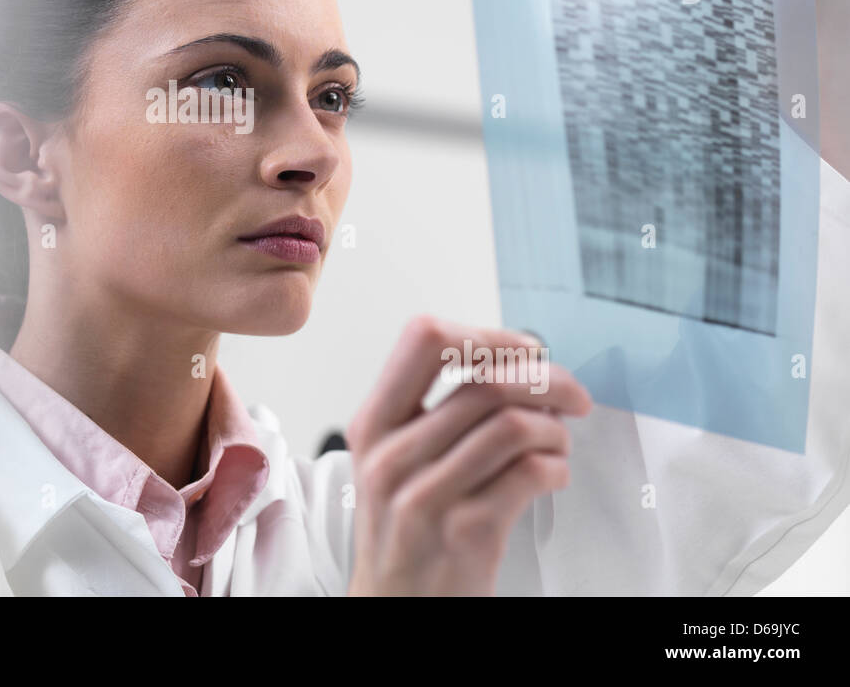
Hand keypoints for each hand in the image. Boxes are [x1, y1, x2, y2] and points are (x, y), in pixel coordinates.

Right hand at [344, 315, 592, 596]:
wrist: (394, 609)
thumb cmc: (405, 532)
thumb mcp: (395, 463)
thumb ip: (435, 413)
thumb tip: (517, 365)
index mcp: (374, 424)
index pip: (425, 339)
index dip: (487, 336)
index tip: (524, 350)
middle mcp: (392, 455)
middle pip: (484, 381)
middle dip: (547, 381)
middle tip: (572, 395)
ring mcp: (425, 495)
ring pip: (513, 425)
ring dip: (555, 429)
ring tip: (558, 443)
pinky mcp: (465, 532)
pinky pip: (530, 474)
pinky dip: (556, 468)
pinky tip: (552, 476)